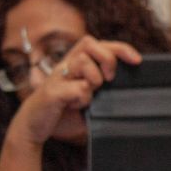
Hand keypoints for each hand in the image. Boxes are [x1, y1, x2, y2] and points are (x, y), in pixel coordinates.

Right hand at [7, 36, 141, 146]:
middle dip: (107, 59)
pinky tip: (74, 106)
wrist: (33, 126)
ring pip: (81, 61)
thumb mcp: (88, 100)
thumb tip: (128, 94)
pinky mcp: (51, 91)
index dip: (120, 48)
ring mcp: (57, 77)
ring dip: (93, 78)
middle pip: (89, 43)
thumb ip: (102, 94)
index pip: (100, 45)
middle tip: (110, 79)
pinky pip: (76, 88)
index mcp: (75, 65)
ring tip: (88, 94)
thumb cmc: (62, 112)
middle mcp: (65, 66)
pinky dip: (81, 98)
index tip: (137, 60)